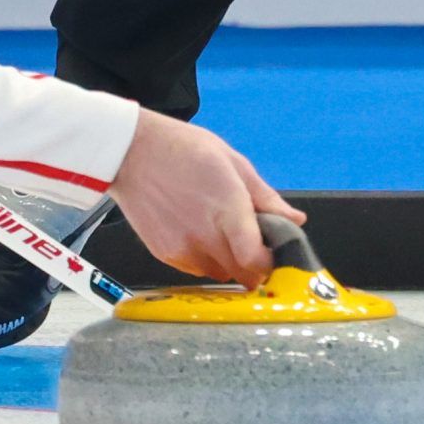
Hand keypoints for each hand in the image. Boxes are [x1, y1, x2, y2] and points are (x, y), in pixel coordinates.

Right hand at [108, 111, 301, 285]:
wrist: (129, 152)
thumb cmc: (180, 149)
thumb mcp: (232, 162)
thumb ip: (265, 197)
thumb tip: (294, 219)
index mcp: (228, 210)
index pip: (257, 262)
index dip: (270, 264)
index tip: (273, 253)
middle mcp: (205, 236)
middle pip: (243, 274)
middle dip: (252, 262)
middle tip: (249, 240)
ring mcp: (183, 248)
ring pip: (220, 273)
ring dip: (227, 260)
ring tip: (215, 228)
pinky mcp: (165, 254)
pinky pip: (195, 269)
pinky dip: (202, 257)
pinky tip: (193, 229)